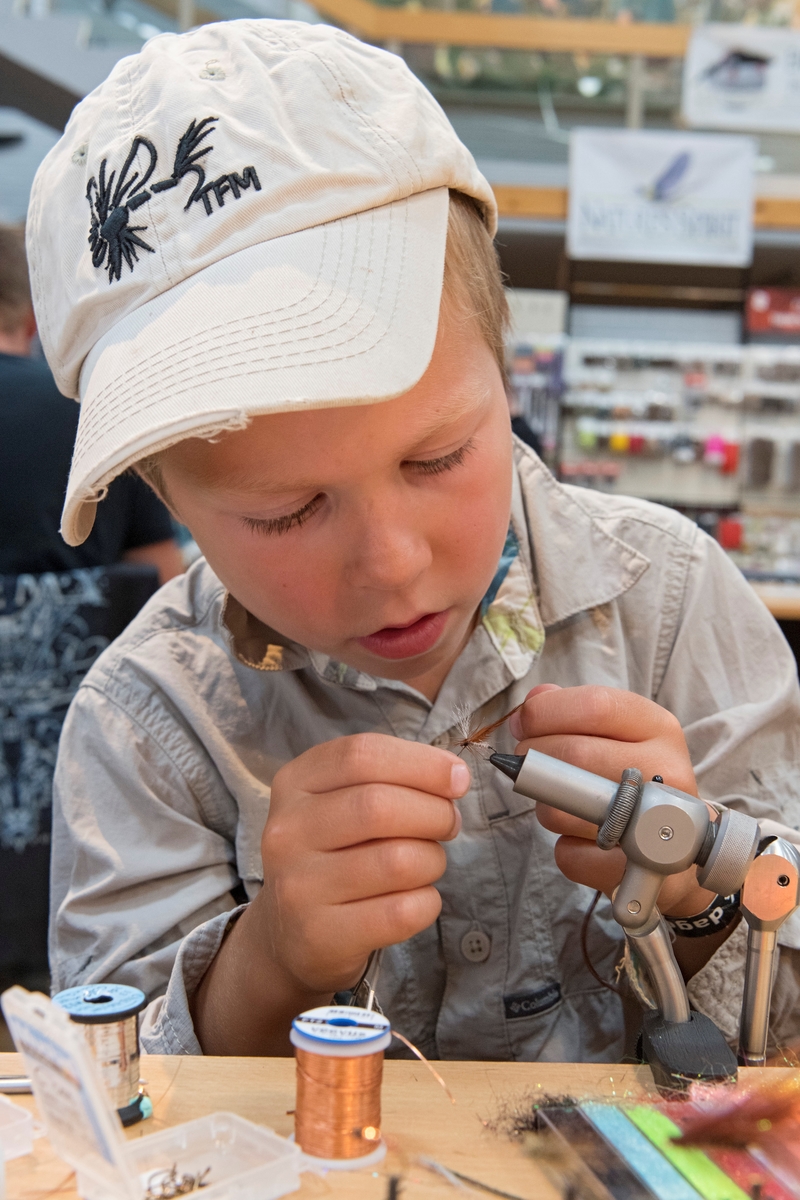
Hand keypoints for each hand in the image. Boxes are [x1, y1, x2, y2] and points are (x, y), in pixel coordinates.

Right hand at [254, 733, 467, 994]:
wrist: (289, 934)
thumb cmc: (333, 855)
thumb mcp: (342, 802)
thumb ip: (390, 778)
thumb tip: (454, 776)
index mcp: (294, 784)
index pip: (361, 755)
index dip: (421, 762)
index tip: (458, 779)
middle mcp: (287, 832)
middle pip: (380, 805)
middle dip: (435, 813)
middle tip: (449, 825)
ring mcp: (298, 886)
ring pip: (398, 861)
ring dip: (433, 860)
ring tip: (426, 864)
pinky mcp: (320, 935)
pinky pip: (402, 912)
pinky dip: (427, 903)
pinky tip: (415, 899)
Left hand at [510, 684, 713, 918]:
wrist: (680, 843)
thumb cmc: (634, 777)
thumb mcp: (614, 731)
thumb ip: (569, 708)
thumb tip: (529, 706)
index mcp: (658, 726)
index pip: (594, 706)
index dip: (543, 714)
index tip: (522, 726)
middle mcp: (665, 769)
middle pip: (574, 755)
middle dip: (533, 761)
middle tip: (529, 767)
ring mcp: (657, 821)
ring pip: (563, 809)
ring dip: (547, 807)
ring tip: (564, 804)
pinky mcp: (638, 867)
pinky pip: (571, 855)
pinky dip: (565, 848)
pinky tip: (583, 839)